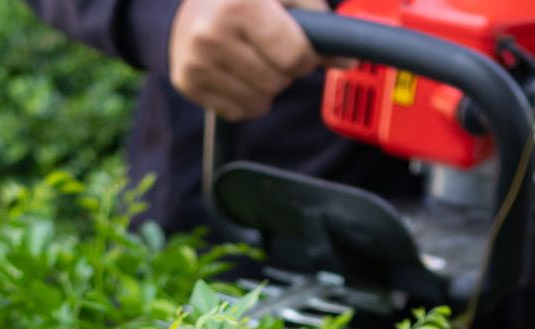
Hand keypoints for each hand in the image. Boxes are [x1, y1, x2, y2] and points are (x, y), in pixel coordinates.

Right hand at [169, 0, 330, 121]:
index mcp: (240, 5)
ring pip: (258, 103)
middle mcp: (211, 33)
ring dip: (266, 88)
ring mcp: (195, 61)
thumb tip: (347, 60)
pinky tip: (236, 73)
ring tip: (252, 60)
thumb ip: (320, 24)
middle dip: (283, 71)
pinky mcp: (186, 83)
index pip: (293, 57)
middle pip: (277, 82)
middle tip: (269, 49)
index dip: (305, 58)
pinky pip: (236, 112)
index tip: (299, 49)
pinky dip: (245, 99)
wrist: (193, 1)